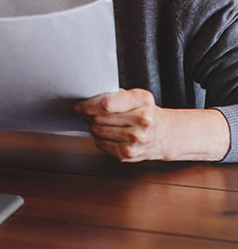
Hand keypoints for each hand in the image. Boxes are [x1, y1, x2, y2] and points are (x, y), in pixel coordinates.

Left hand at [74, 89, 229, 161]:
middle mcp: (142, 120)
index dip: (88, 105)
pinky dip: (99, 139)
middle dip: (88, 115)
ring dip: (93, 127)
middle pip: (99, 118)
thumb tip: (87, 97)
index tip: (80, 106)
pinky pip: (102, 145)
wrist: (167, 134)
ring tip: (99, 123)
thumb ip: (115, 95)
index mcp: (142, 100)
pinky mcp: (129, 153)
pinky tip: (107, 134)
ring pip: (98, 131)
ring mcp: (136, 139)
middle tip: (88, 113)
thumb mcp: (136, 97)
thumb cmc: (147, 112)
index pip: (106, 104)